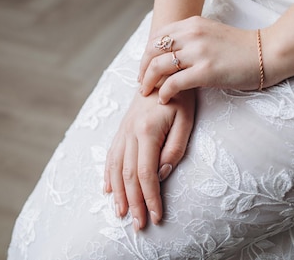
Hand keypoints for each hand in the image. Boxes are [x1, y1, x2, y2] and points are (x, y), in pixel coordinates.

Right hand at [104, 88, 195, 231]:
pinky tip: (107, 189)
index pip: (145, 173)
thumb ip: (174, 149)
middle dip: (133, 203)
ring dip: (118, 194)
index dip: (150, 197)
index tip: (157, 217)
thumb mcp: (186, 120)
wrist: (164, 69)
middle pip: (127, 175)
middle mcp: (129, 132)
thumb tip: (160, 174)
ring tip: (120, 214)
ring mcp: (123, 130)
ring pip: (115, 168)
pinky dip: (108, 175)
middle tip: (139, 226)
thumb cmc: (180, 95)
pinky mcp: (121, 129)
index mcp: (146, 131)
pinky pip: (111, 155)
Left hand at [140, 16, 260, 103]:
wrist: (267, 53)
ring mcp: (198, 52)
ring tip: (147, 92)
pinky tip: (164, 99)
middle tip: (142, 82)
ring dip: (148, 81)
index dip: (146, 54)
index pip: (156, 36)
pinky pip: (173, 83)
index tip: (144, 67)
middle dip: (142, 68)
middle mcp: (192, 34)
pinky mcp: (206, 71)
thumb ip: (190, 38)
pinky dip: (164, 92)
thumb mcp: (210, 33)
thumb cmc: (240, 48)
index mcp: (191, 24)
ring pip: (158, 66)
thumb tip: (169, 51)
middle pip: (152, 50)